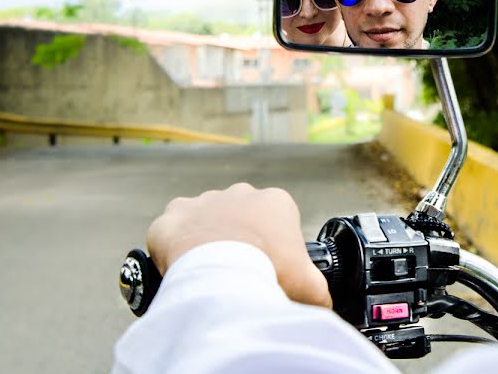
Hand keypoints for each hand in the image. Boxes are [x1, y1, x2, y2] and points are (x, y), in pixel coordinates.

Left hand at [146, 182, 331, 308]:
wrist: (222, 276)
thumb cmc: (268, 274)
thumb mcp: (310, 286)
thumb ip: (320, 291)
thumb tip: (324, 304)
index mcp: (276, 203)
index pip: (277, 223)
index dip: (274, 250)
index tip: (268, 270)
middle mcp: (240, 193)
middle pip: (241, 218)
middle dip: (239, 240)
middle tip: (238, 271)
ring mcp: (204, 200)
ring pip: (206, 220)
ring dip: (206, 241)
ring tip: (209, 272)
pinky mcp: (174, 214)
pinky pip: (172, 228)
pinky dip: (173, 245)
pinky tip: (180, 266)